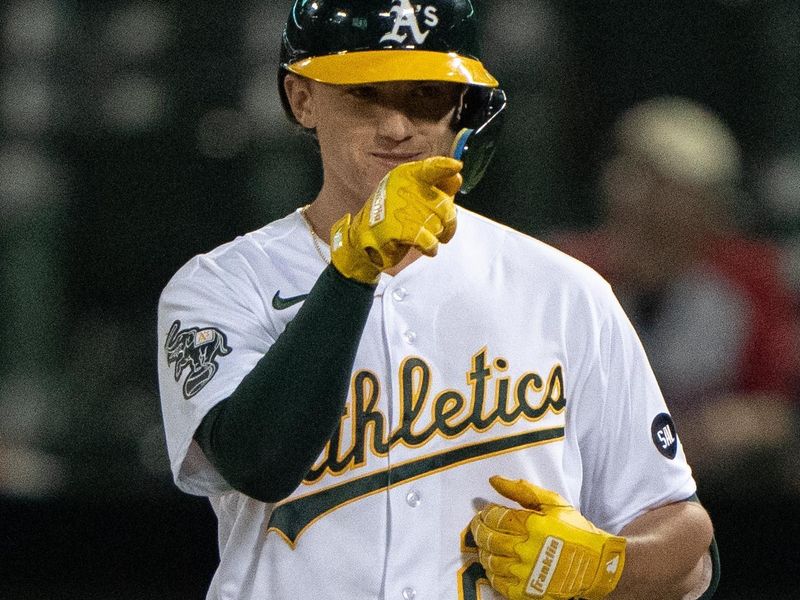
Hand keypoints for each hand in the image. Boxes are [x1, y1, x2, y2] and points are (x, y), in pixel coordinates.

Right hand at [330, 156, 461, 282]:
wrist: (362, 240)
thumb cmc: (394, 217)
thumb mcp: (414, 197)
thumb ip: (437, 187)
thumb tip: (457, 178)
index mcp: (406, 176)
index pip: (431, 167)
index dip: (445, 166)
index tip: (457, 166)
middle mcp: (402, 187)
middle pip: (444, 204)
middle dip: (448, 223)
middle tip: (443, 230)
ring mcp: (397, 208)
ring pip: (437, 224)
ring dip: (437, 236)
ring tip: (428, 238)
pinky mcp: (395, 229)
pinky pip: (427, 239)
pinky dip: (431, 247)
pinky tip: (428, 249)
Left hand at [470, 476, 625, 599]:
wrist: (597, 565)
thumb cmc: (575, 530)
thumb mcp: (553, 503)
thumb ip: (522, 490)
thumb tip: (494, 480)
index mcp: (532, 525)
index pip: (495, 517)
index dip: (486, 512)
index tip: (485, 511)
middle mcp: (526, 550)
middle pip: (489, 538)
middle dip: (478, 529)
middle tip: (477, 525)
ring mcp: (526, 573)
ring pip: (490, 561)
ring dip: (482, 550)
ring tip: (484, 543)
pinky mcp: (528, 592)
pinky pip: (499, 583)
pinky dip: (491, 573)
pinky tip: (494, 564)